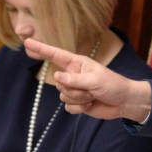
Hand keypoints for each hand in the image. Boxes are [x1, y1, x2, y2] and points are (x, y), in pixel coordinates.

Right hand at [24, 38, 151, 121]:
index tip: (27, 42)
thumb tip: (56, 76)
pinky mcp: (77, 103)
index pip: (55, 55)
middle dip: (75, 90)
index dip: (41, 49)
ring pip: (63, 96)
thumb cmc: (113, 85)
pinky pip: (68, 107)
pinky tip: (90, 106)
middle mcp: (73, 75)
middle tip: (91, 90)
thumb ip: (74, 79)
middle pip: (59, 83)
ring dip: (79, 99)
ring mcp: (75, 89)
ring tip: (93, 97)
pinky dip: (79, 108)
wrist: (124, 102)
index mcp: (77, 63)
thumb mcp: (94, 80)